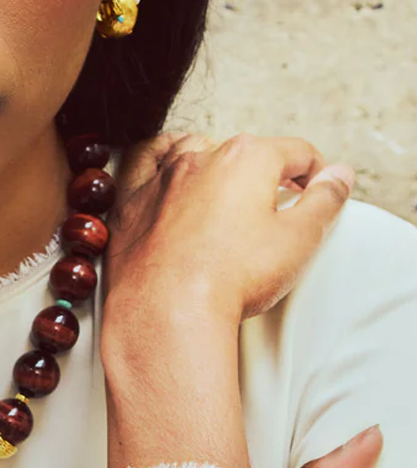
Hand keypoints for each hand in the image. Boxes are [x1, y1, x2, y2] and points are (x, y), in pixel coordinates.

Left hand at [99, 131, 354, 467]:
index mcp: (248, 158)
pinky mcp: (129, 206)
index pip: (295, 152)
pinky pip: (143, 169)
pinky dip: (158, 165)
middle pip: (243, 154)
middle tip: (273, 205)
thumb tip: (339, 175)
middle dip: (263, 175)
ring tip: (224, 193)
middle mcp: (200, 157)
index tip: (317, 190)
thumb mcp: (298, 242)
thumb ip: (324, 201)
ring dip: (213, 166)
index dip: (314, 171)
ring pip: (192, 153)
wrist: (165, 315)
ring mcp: (160, 179)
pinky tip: (166, 174)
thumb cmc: (232, 280)